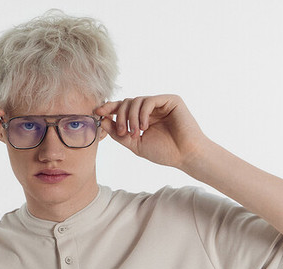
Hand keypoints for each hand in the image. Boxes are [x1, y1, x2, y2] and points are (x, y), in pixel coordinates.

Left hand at [95, 95, 209, 170]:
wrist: (185, 155)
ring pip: (136, 100)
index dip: (109, 108)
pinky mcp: (170, 100)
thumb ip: (119, 133)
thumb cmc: (163, 152)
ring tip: (135, 133)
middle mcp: (150, 109)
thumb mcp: (135, 144)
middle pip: (126, 102)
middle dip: (120, 116)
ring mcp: (160, 103)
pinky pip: (148, 101)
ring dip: (131, 117)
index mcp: (142, 118)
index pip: (123, 108)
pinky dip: (142, 114)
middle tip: (123, 133)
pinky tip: (145, 127)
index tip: (97, 112)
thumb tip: (101, 119)